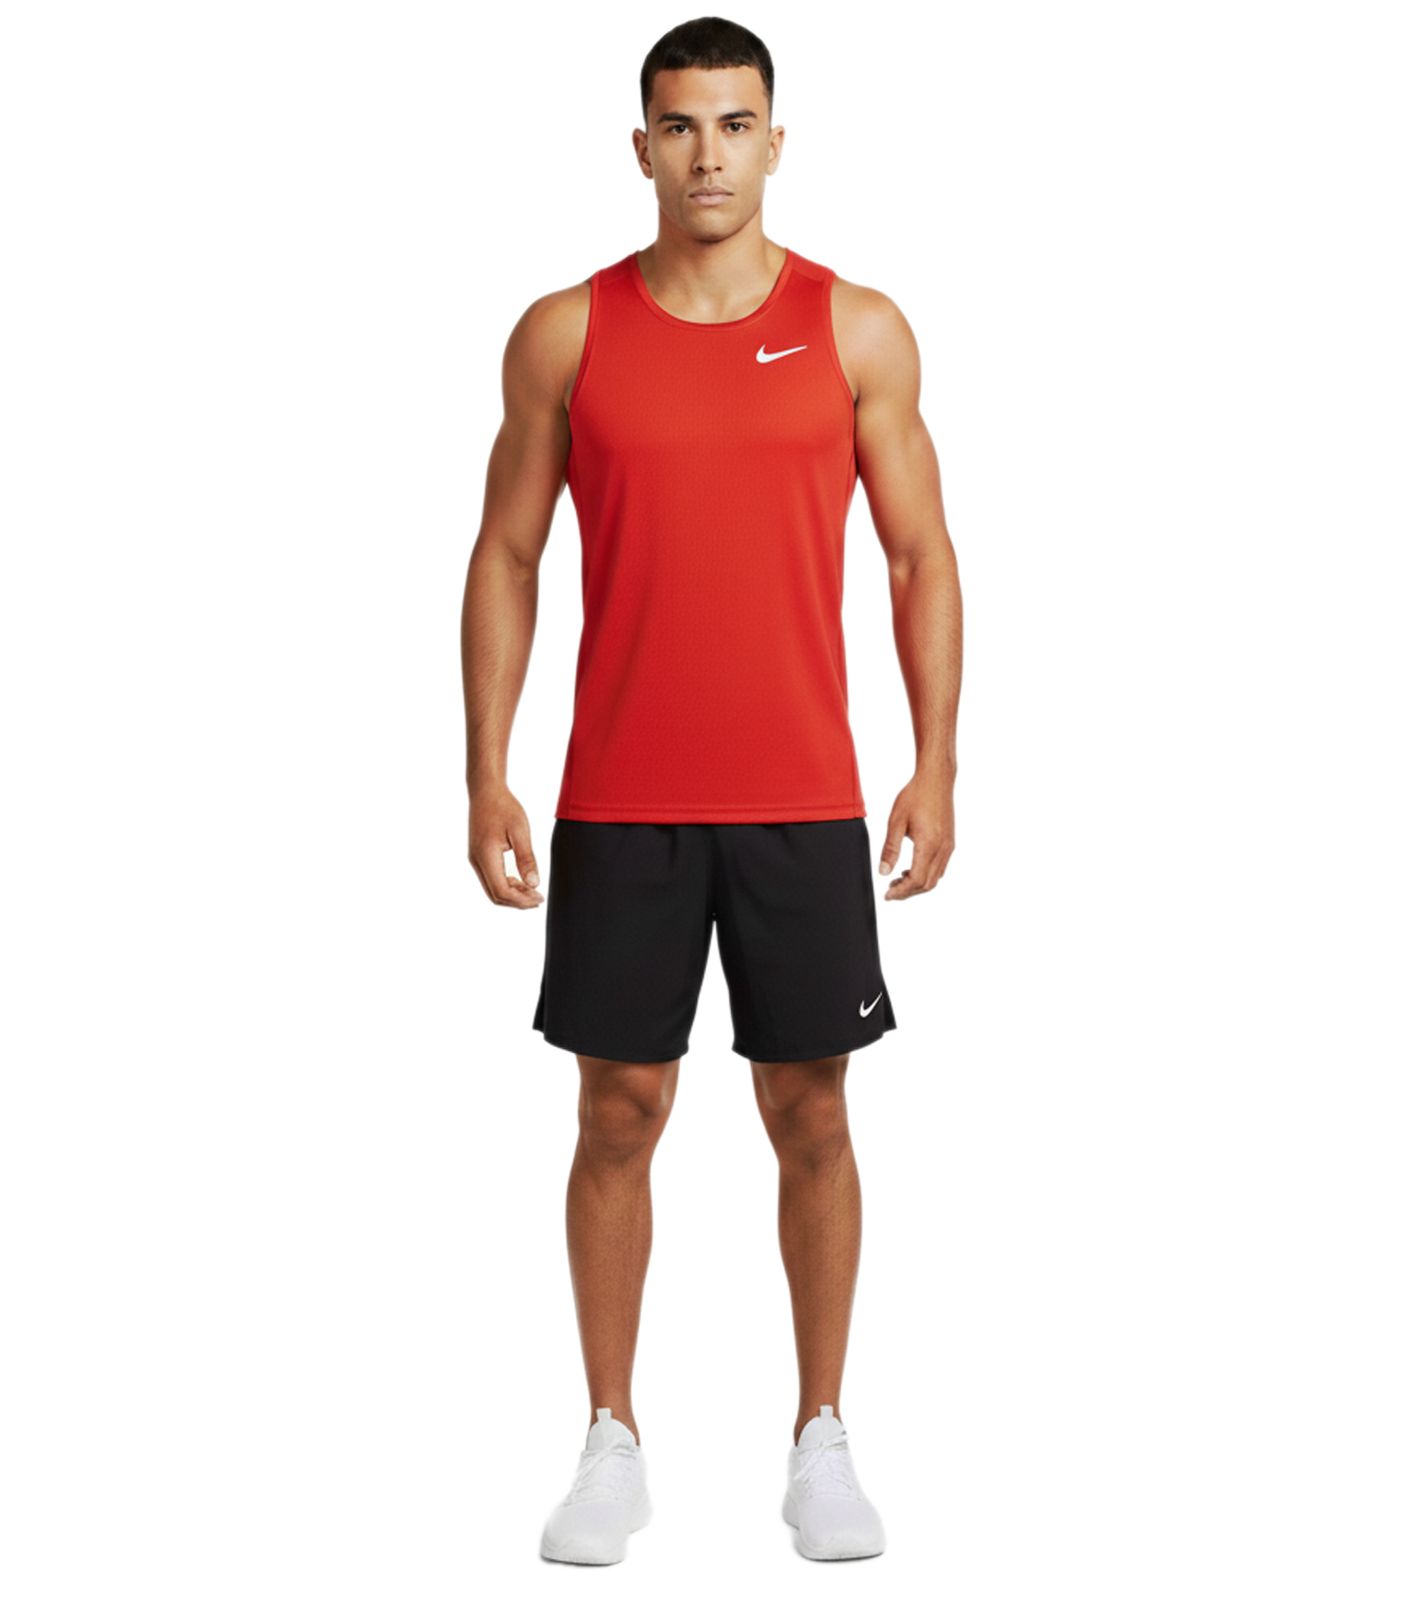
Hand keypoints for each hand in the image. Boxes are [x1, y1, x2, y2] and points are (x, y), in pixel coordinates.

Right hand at [468, 781, 544, 907]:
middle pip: (495, 895)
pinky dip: (506, 884)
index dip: (522, 900)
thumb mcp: (520, 831)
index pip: (502, 890)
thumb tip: (534, 883)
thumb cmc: (504, 807)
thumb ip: (526, 858)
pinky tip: (521, 881)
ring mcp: (475, 859)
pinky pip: (490, 878)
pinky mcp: (477, 856)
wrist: (485, 791)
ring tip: (533, 891)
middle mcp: (476, 861)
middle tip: (539, 898)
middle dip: (518, 901)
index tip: (540, 898)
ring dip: (512, 894)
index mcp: (486, 856)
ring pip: (491, 889)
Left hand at [878, 770, 954, 899]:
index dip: (901, 891)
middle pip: (928, 884)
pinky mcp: (950, 842)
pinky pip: (940, 867)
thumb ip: (890, 849)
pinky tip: (912, 868)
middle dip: (909, 891)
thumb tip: (883, 872)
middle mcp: (943, 848)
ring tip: (899, 879)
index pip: (917, 880)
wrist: (936, 779)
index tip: (888, 894)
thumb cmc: (915, 796)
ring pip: (936, 877)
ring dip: (918, 884)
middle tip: (891, 890)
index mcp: (929, 844)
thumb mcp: (896, 822)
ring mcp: (949, 846)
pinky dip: (926, 874)